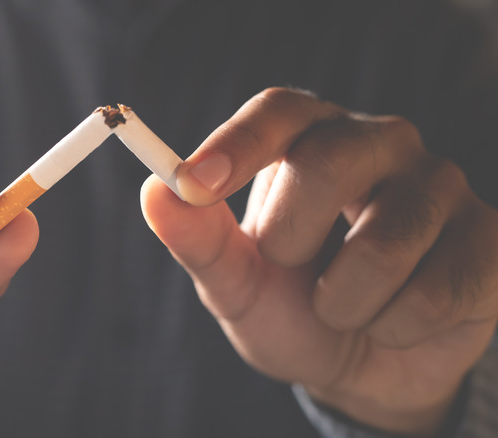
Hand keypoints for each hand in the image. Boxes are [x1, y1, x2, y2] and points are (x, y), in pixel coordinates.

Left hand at [141, 88, 497, 435]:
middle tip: (290, 267)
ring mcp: (441, 187)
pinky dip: (397, 327)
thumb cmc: (293, 309)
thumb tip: (156, 192)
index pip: (280, 112)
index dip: (237, 143)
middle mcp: (381, 145)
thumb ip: (200, 241)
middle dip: (290, 239)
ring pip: (384, 244)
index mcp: (311, 140)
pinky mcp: (488, 240)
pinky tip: (399, 319)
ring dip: (344, 304)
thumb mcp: (237, 282)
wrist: (362, 365)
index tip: (194, 184)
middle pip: (331, 160)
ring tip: (346, 306)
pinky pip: (440, 291)